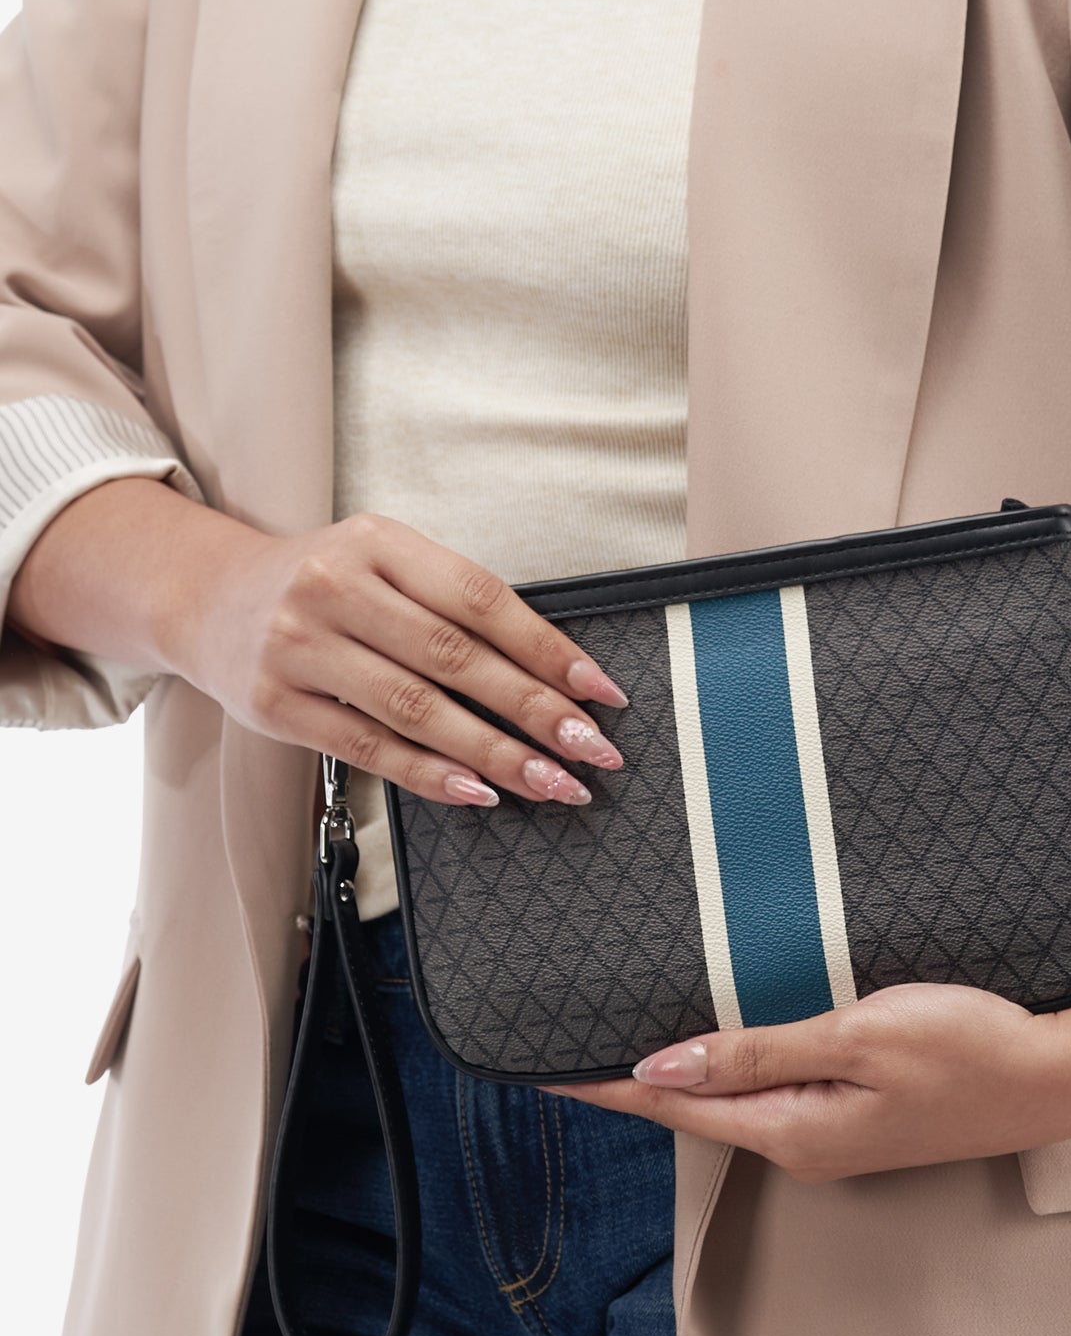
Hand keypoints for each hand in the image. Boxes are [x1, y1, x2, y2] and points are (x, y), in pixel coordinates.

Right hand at [11, 479, 628, 808]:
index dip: (548, 648)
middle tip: (593, 751)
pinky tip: (481, 793)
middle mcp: (335, 588)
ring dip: (496, 754)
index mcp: (377, 542)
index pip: (480, 598)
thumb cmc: (321, 586)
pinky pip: (368, 747)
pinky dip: (431, 774)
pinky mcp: (277, 704)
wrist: (204, 597)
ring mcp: (301, 647)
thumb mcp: (382, 564)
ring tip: (553, 783)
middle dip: (536, 711)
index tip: (600, 691)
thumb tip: (552, 676)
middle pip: (455, 658)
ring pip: (417, 709)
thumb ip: (450, 606)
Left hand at [552, 912, 1070, 1180]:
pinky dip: (737, 1062)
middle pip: (696, 1104)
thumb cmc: (975, 1048)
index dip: (604, 1085)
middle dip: (632, 1079)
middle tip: (569, 1044)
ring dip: (684, 1070)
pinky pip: (779, 1086)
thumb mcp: (859, 1040)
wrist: (1070, 1071)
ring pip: (737, 1096)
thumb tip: (660, 1066)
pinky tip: (727, 1036)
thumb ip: (758, 1052)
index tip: (542, 1069)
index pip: (672, 1103)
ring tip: (629, 1035)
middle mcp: (806, 1141)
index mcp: (795, 1129)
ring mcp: (838, 1131)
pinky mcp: (866, 1111)